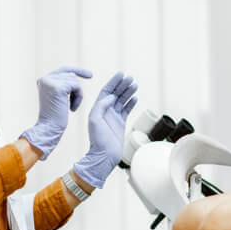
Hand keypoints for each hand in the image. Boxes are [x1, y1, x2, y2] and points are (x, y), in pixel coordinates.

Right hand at [20, 66, 92, 158]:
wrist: (49, 128)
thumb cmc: (55, 117)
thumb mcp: (58, 97)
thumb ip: (62, 84)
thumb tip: (73, 74)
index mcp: (43, 79)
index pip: (64, 69)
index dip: (78, 71)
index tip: (91, 75)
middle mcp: (45, 78)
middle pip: (70, 75)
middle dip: (77, 89)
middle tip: (73, 105)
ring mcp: (50, 82)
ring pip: (75, 81)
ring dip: (78, 95)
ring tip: (71, 107)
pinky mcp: (58, 87)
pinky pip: (77, 86)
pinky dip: (79, 98)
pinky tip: (72, 109)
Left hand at [72, 72, 138, 188]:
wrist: (105, 155)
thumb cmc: (97, 139)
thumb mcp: (95, 120)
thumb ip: (101, 106)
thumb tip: (111, 97)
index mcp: (98, 108)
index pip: (107, 91)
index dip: (113, 82)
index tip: (121, 74)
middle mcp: (105, 111)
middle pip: (115, 94)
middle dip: (122, 85)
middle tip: (130, 78)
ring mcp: (113, 116)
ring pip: (122, 100)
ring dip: (128, 92)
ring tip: (134, 85)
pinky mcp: (121, 123)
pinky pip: (127, 110)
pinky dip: (131, 103)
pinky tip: (135, 97)